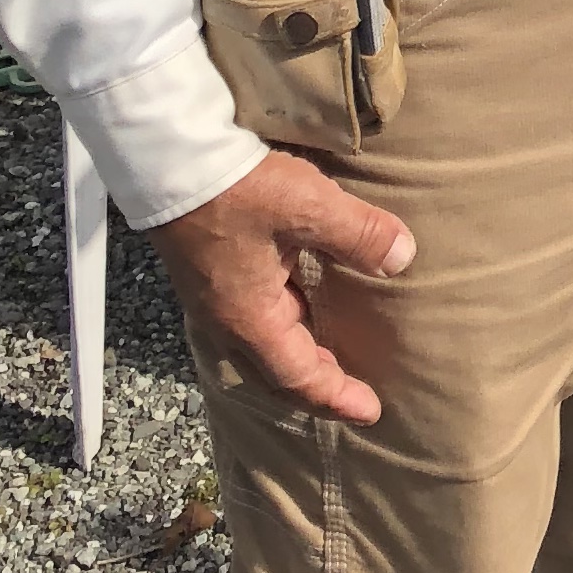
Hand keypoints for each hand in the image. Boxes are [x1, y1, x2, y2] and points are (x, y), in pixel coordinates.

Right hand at [152, 151, 414, 425]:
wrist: (170, 161)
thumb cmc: (238, 189)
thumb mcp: (308, 207)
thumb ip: (359, 235)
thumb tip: (403, 259)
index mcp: (250, 320)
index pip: (299, 378)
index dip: (336, 397)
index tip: (369, 411)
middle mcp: (228, 320)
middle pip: (277, 370)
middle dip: (317, 384)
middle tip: (356, 393)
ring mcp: (215, 299)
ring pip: (264, 343)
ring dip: (300, 354)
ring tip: (334, 353)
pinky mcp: (211, 273)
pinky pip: (255, 316)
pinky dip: (286, 324)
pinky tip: (303, 302)